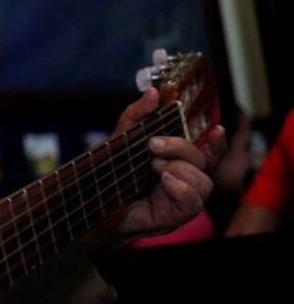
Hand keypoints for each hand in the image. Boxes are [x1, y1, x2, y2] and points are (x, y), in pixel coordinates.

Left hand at [101, 86, 225, 242]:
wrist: (91, 203)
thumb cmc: (110, 172)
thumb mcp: (121, 138)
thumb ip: (137, 115)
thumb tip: (154, 92)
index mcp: (177, 162)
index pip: (207, 153)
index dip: (217, 142)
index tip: (218, 129)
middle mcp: (185, 181)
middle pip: (203, 162)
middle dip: (180, 148)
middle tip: (153, 145)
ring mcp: (181, 200)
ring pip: (203, 182)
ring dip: (179, 169)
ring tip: (154, 167)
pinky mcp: (175, 216)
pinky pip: (192, 202)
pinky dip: (180, 188)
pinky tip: (163, 180)